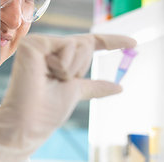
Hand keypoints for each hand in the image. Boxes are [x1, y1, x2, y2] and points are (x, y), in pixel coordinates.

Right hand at [0, 33, 136, 161]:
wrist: (28, 122)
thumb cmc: (47, 111)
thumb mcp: (77, 93)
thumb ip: (95, 86)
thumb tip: (119, 86)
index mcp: (58, 57)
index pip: (90, 44)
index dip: (112, 42)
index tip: (135, 43)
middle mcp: (49, 47)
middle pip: (86, 43)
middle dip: (81, 68)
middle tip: (59, 83)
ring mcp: (41, 44)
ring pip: (78, 44)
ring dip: (71, 70)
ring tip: (50, 81)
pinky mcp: (35, 43)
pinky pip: (67, 46)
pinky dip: (63, 66)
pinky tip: (44, 75)